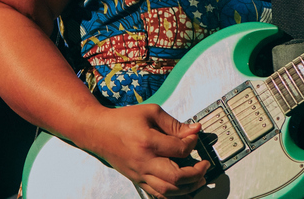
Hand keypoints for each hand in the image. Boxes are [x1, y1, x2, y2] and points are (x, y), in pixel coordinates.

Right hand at [84, 103, 209, 196]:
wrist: (98, 132)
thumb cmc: (123, 120)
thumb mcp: (151, 112)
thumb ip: (174, 123)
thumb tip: (195, 130)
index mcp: (148, 142)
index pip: (180, 149)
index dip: (193, 143)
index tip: (195, 136)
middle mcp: (144, 162)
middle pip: (176, 177)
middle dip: (196, 173)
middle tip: (205, 165)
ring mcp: (140, 174)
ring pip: (168, 191)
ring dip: (188, 187)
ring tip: (199, 178)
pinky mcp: (137, 180)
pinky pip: (157, 194)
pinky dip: (173, 194)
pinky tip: (183, 188)